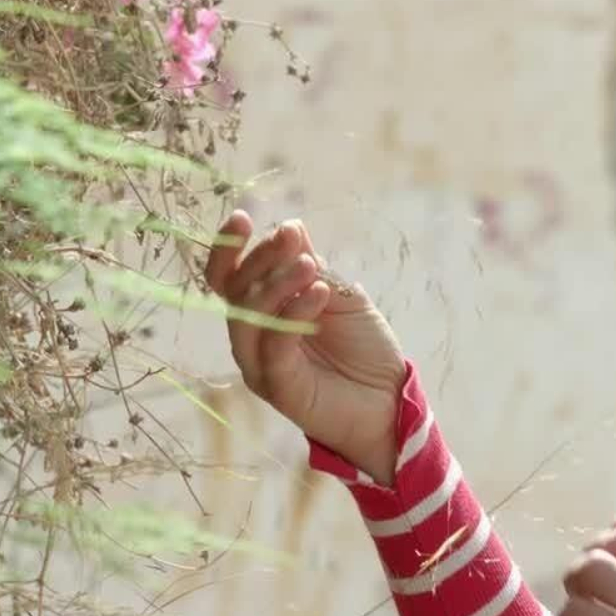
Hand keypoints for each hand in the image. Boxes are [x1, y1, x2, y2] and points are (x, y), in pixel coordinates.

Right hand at [205, 211, 406, 482]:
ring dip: (276, 285)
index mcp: (264, 310)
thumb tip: (291, 226)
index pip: (229, 278)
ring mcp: (261, 363)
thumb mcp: (342, 295)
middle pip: (235, 292)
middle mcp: (254, 336)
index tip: (242, 218)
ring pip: (248, 318)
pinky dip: (292, 315)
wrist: (389, 398)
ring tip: (310, 267)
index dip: (227, 249)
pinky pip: (273, 348)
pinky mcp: (277, 387)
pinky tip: (318, 294)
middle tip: (290, 239)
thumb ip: (313, 267)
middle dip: (260, 259)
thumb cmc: (364, 347)